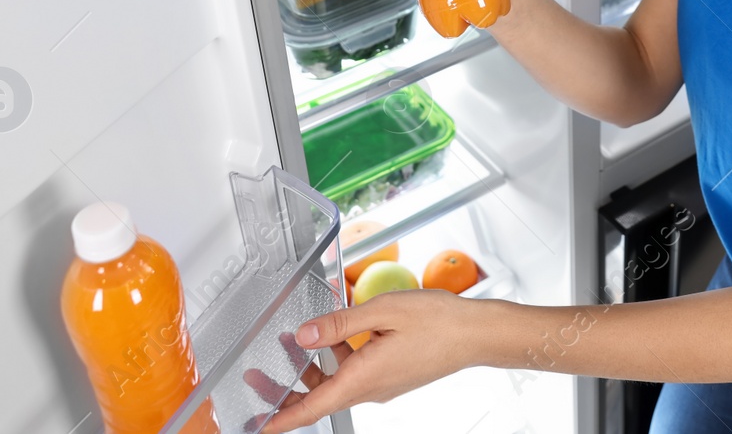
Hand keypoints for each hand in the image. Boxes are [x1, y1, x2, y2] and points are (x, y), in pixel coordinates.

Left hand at [258, 289, 483, 432]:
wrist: (475, 333)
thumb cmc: (438, 321)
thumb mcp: (383, 310)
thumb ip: (339, 323)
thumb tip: (304, 335)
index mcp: (364, 377)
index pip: (312, 408)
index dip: (280, 419)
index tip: (257, 427)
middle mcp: (371, 388)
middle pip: (318, 398)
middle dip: (284, 390)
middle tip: (256, 376)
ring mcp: (382, 384)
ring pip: (335, 384)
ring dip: (310, 370)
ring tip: (291, 343)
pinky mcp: (390, 376)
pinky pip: (354, 374)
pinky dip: (334, 361)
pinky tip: (333, 336)